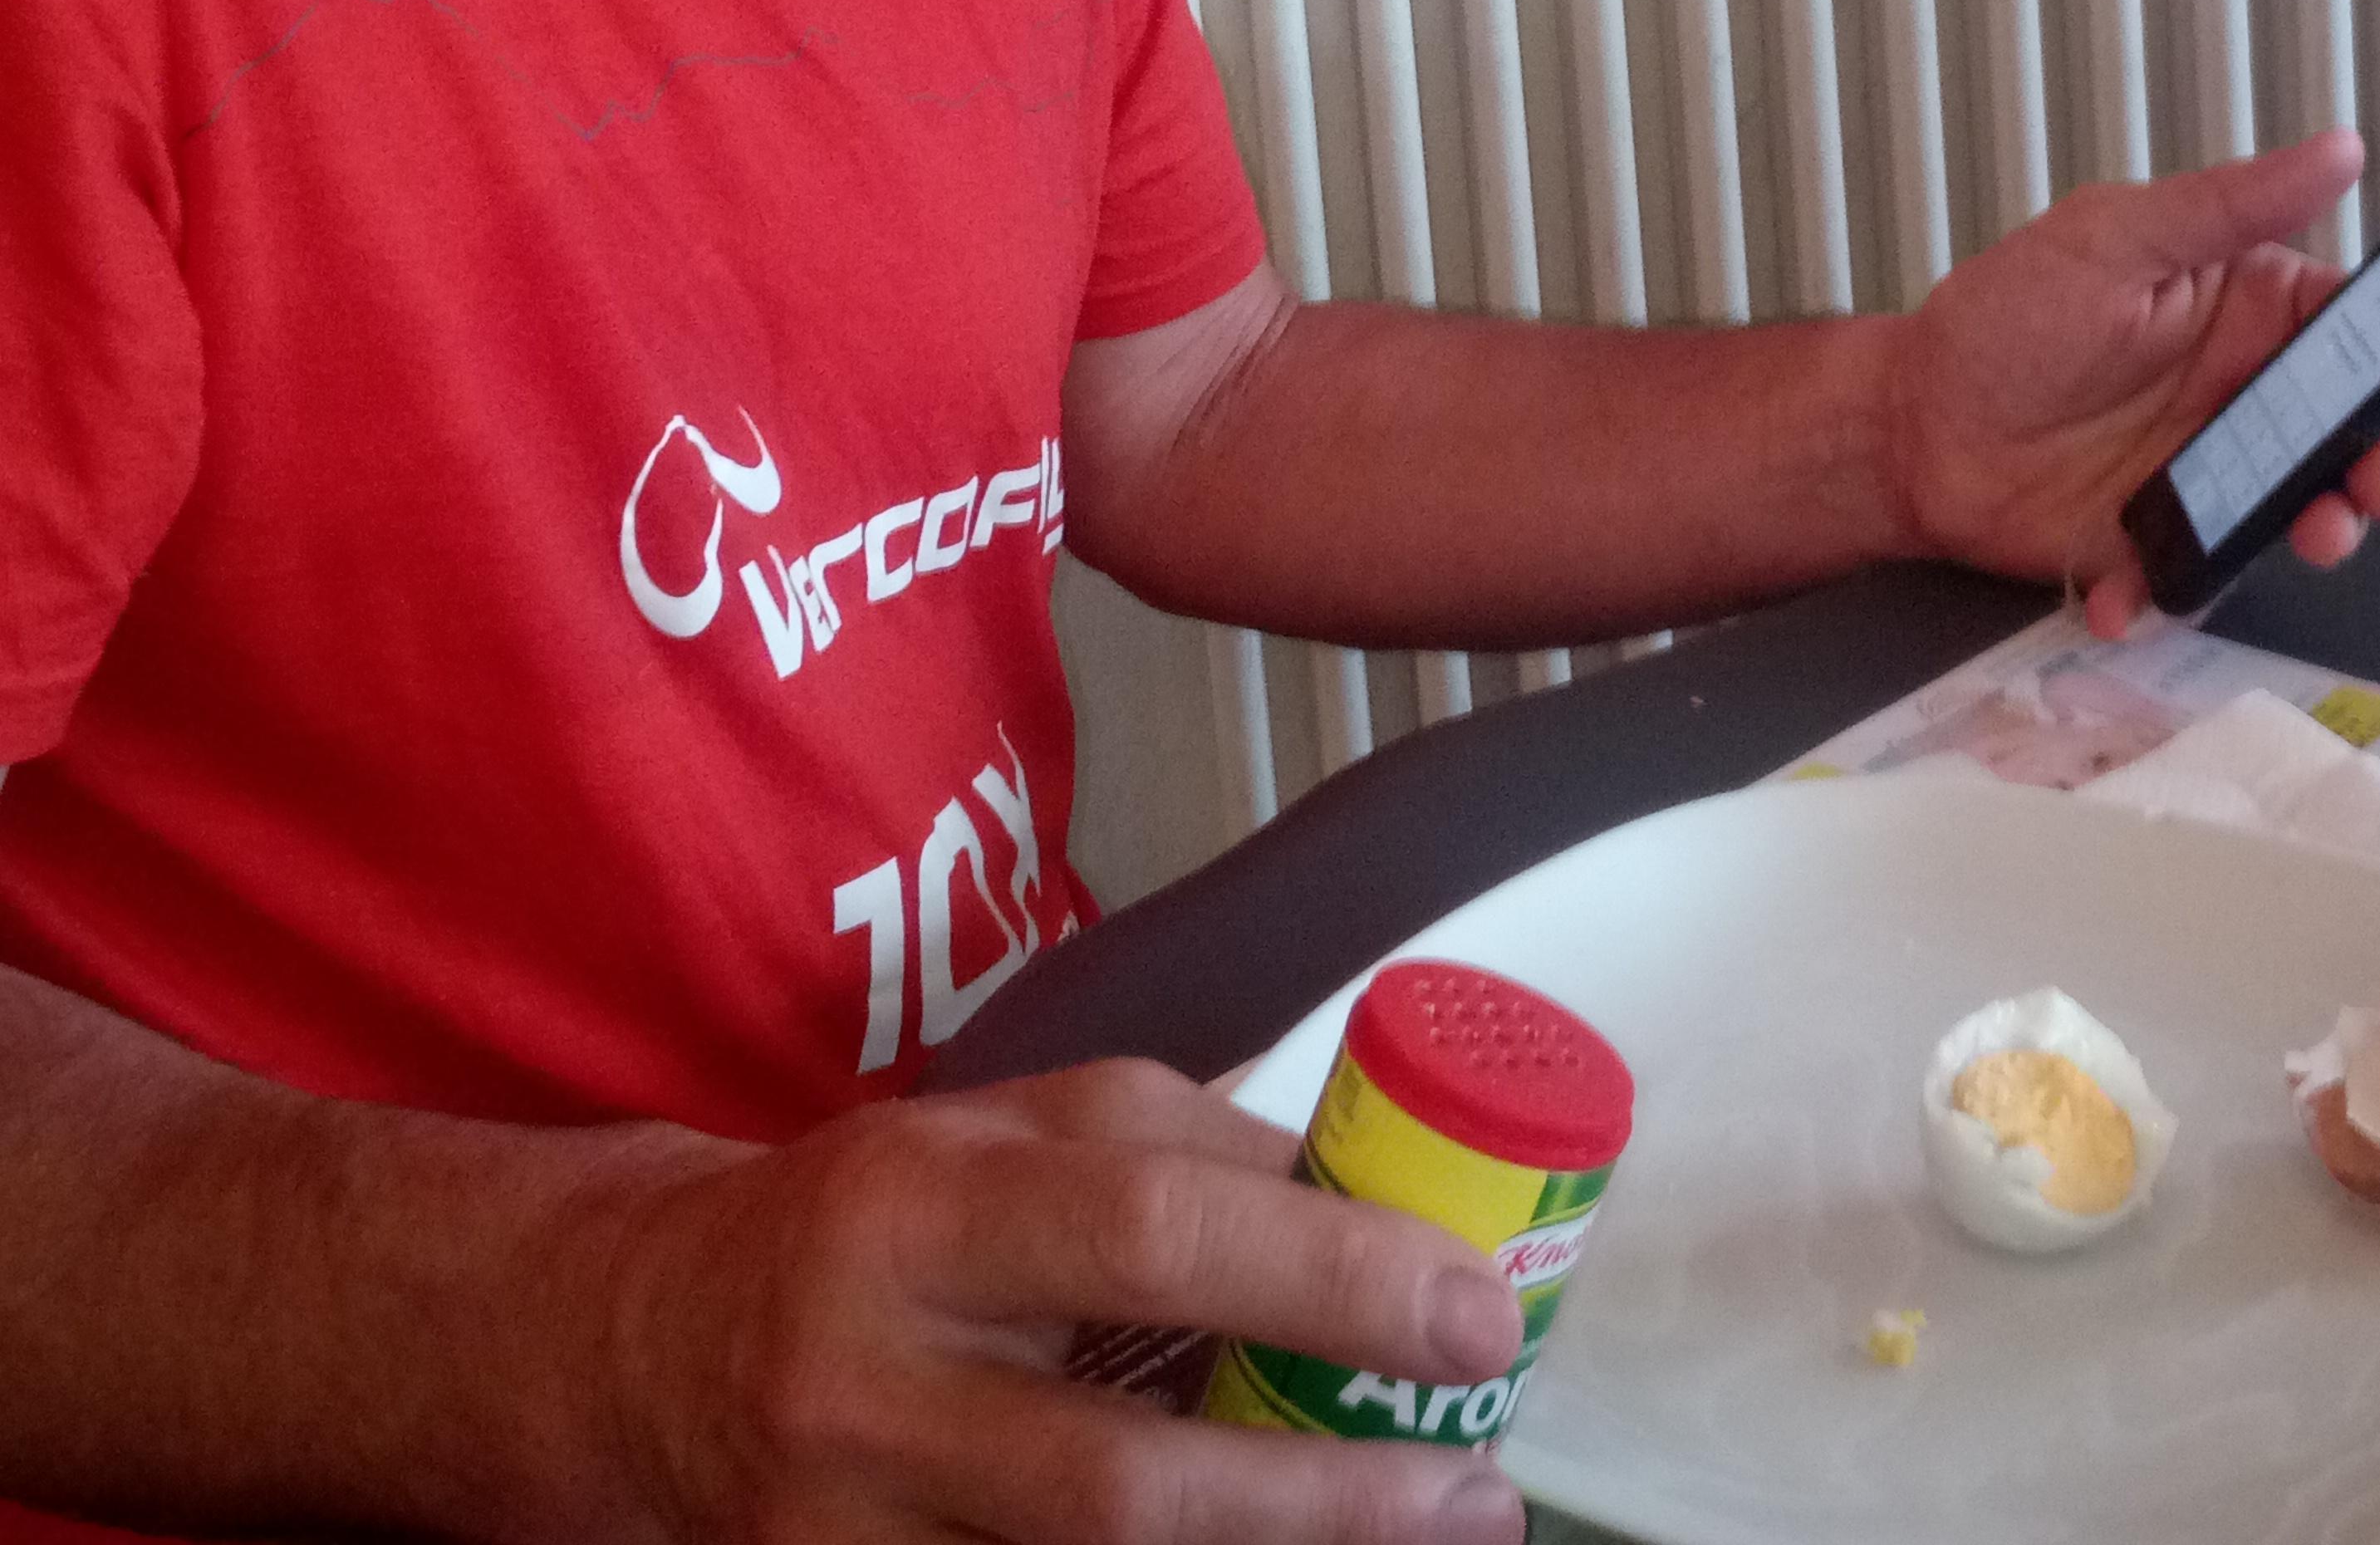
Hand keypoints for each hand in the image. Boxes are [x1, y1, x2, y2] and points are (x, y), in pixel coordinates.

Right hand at [580, 1057, 1526, 1542]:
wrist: (648, 1346)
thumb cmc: (872, 1221)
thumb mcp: (999, 1129)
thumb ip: (1170, 1146)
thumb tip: (1370, 1190)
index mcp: (920, 1209)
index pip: (1143, 1229)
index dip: (1324, 1272)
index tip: (1473, 1308)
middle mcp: (873, 1384)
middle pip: (1123, 1483)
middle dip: (1325, 1501)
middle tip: (1478, 1489)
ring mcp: (849, 1537)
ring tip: (1430, 1539)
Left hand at [1884, 130, 2379, 637]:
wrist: (1909, 424)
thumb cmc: (2002, 318)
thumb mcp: (2111, 241)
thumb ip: (2226, 206)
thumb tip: (2337, 150)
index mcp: (2241, 311)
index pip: (2354, 331)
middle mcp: (2239, 396)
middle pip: (2350, 430)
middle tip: (2377, 482)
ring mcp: (2207, 475)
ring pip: (2300, 509)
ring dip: (2321, 528)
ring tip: (2309, 534)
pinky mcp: (2161, 543)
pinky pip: (2195, 577)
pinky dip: (2172, 593)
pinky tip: (2131, 589)